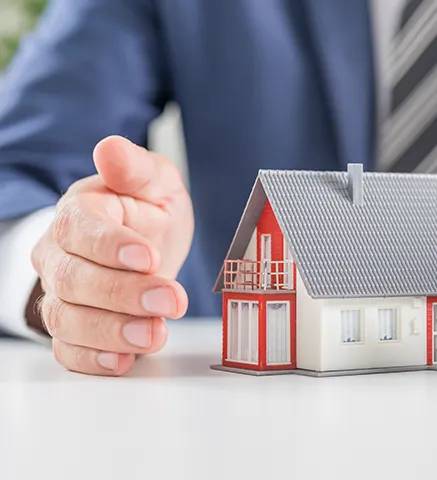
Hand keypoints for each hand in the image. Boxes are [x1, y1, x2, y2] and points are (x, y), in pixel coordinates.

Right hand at [30, 136, 192, 375]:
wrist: (140, 247)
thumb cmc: (145, 212)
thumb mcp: (154, 182)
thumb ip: (136, 168)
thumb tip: (110, 149)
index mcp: (78, 213)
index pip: (79, 228)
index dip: (110, 245)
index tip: (147, 257)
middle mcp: (59, 255)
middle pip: (73, 278)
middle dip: (122, 293)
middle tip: (170, 301)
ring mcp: (62, 295)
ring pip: (68, 318)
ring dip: (112, 331)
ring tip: (154, 334)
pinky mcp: (72, 329)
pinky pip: (68, 350)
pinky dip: (92, 359)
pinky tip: (123, 360)